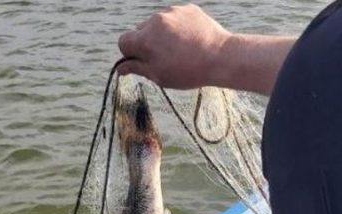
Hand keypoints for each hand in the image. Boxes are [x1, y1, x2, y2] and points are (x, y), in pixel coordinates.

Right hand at [117, 4, 231, 88]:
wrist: (220, 57)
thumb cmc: (188, 71)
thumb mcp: (159, 75)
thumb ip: (136, 68)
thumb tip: (120, 68)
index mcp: (144, 39)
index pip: (124, 41)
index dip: (129, 53)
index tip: (141, 61)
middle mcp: (155, 21)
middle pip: (140, 31)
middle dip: (146, 43)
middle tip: (163, 58)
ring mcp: (172, 12)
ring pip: (157, 23)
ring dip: (161, 34)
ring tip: (179, 49)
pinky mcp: (187, 8)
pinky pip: (174, 17)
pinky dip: (177, 27)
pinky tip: (188, 40)